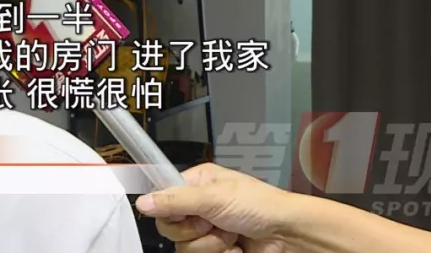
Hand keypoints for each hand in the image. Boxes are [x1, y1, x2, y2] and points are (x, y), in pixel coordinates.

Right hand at [134, 163, 292, 252]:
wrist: (287, 234)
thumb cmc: (259, 205)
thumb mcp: (214, 197)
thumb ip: (176, 200)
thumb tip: (143, 202)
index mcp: (196, 184)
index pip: (162, 198)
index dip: (170, 210)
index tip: (184, 213)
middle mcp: (199, 206)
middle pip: (170, 227)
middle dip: (194, 230)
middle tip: (213, 222)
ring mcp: (207, 230)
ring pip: (184, 247)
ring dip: (210, 245)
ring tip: (231, 236)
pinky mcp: (216, 250)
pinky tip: (236, 248)